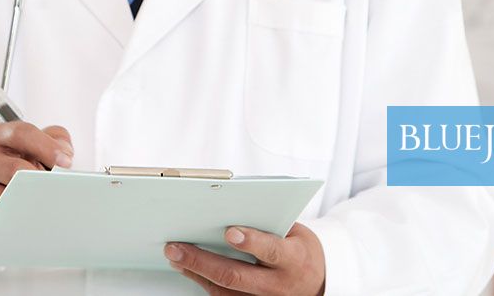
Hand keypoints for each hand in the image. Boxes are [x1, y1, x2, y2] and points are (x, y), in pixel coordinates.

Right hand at [0, 122, 72, 242]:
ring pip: (8, 200)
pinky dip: (12, 224)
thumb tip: (64, 153)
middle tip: (53, 190)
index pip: (22, 134)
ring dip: (27, 205)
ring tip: (33, 205)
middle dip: (39, 181)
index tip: (65, 162)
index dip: (47, 147)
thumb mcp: (29, 145)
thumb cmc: (9, 166)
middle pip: (16, 170)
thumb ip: (53, 139)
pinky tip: (19, 221)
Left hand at [165, 222, 324, 295]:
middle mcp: (279, 285)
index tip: (229, 231)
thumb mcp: (295, 232)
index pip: (271, 250)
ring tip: (175, 256)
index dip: (251, 241)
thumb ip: (268, 222)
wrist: (318, 283)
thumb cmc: (300, 251)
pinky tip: (189, 269)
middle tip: (177, 247)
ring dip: (196, 272)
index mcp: (294, 259)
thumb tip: (231, 207)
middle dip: (203, 261)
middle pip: (237, 276)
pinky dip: (204, 282)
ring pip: (225, 291)